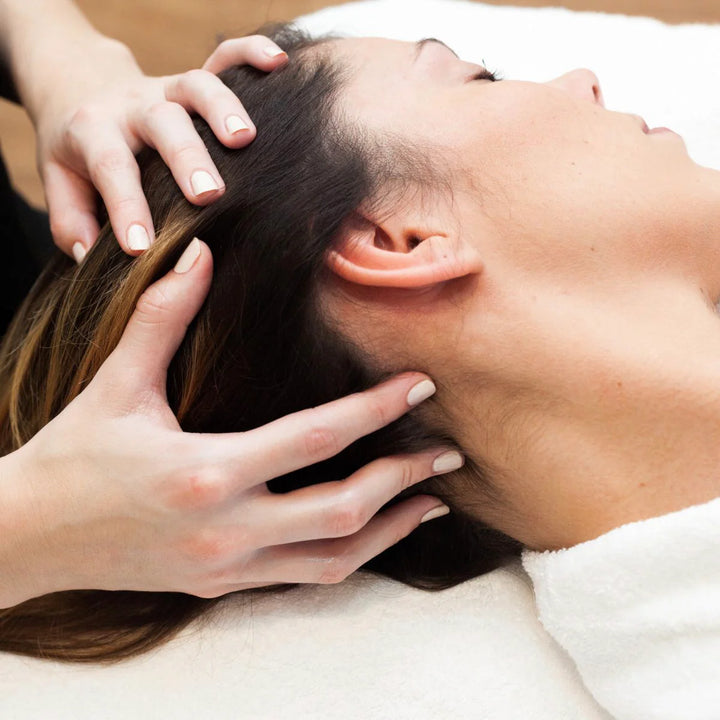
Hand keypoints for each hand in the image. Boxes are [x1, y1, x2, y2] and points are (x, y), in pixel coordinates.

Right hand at [0, 239, 456, 607]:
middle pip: (342, 510)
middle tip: (448, 452)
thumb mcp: (115, 383)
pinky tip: (374, 531)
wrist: (28, 537)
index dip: (375, 408)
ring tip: (431, 500)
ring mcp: (227, 567)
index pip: (315, 438)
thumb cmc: (72, 456)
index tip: (420, 384)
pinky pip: (305, 577)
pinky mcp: (221, 585)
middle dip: (404, 479)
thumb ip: (161, 316)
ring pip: (333, 560)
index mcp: (204, 471)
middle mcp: (225, 529)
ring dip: (391, 528)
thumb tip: (198, 253)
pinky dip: (351, 555)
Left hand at [32, 35, 287, 260]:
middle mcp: (133, 106)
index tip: (142, 248)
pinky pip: (224, 57)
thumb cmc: (77, 151)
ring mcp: (167, 88)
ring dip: (223, 109)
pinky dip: (251, 53)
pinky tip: (277, 63)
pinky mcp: (193, 80)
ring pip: (196, 86)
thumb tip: (95, 257)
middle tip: (209, 195)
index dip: (126, 207)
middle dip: (186, 157)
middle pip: (160, 122)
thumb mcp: (58, 184)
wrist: (80, 87)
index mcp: (94, 132)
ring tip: (245, 140)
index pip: (111, 168)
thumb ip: (71, 223)